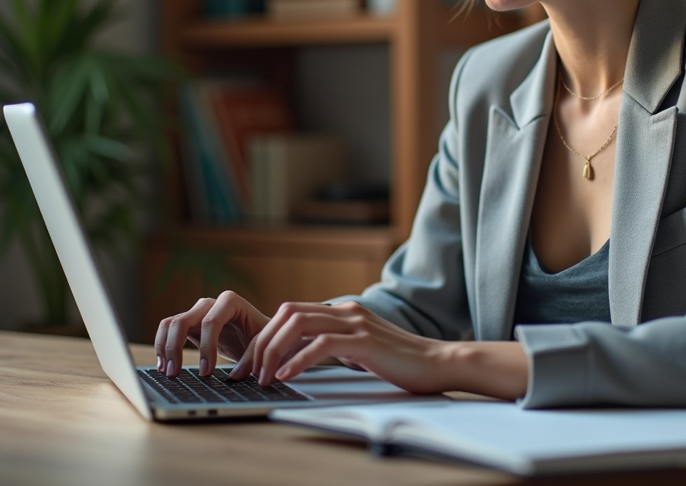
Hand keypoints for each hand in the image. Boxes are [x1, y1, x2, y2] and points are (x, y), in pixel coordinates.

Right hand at [153, 290, 268, 376]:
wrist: (257, 334)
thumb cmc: (262, 336)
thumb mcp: (262, 345)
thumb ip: (251, 357)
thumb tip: (234, 377)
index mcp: (230, 302)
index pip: (211, 321)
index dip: (206, 347)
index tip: (206, 372)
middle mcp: (210, 303)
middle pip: (183, 320)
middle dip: (176, 347)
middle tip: (176, 373)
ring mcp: (197, 312)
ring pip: (170, 324)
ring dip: (165, 347)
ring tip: (167, 372)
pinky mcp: (189, 324)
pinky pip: (168, 330)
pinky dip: (163, 346)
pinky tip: (164, 366)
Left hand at [233, 300, 451, 393]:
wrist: (438, 362)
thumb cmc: (401, 362)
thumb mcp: (361, 349)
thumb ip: (337, 344)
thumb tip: (305, 354)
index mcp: (343, 311)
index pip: (291, 312)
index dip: (265, 335)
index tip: (251, 362)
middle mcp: (346, 310)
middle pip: (287, 313)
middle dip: (261, 342)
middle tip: (247, 370)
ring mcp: (355, 323)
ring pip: (299, 324)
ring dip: (273, 351)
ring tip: (262, 375)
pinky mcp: (364, 341)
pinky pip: (321, 344)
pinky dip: (297, 360)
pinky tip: (285, 376)